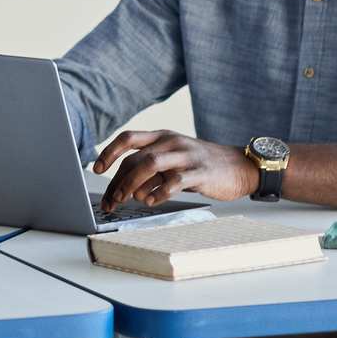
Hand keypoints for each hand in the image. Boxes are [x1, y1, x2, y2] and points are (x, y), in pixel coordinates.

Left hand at [94, 131, 260, 208]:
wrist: (240, 166)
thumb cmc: (202, 165)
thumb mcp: (174, 162)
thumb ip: (152, 172)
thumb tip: (127, 190)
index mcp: (162, 136)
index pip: (128, 138)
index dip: (109, 152)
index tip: (96, 168)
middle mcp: (171, 142)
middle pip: (136, 157)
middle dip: (118, 180)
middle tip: (110, 200)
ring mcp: (186, 155)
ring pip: (150, 164)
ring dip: (133, 183)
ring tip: (126, 200)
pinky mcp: (201, 172)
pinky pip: (175, 180)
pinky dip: (159, 192)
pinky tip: (151, 201)